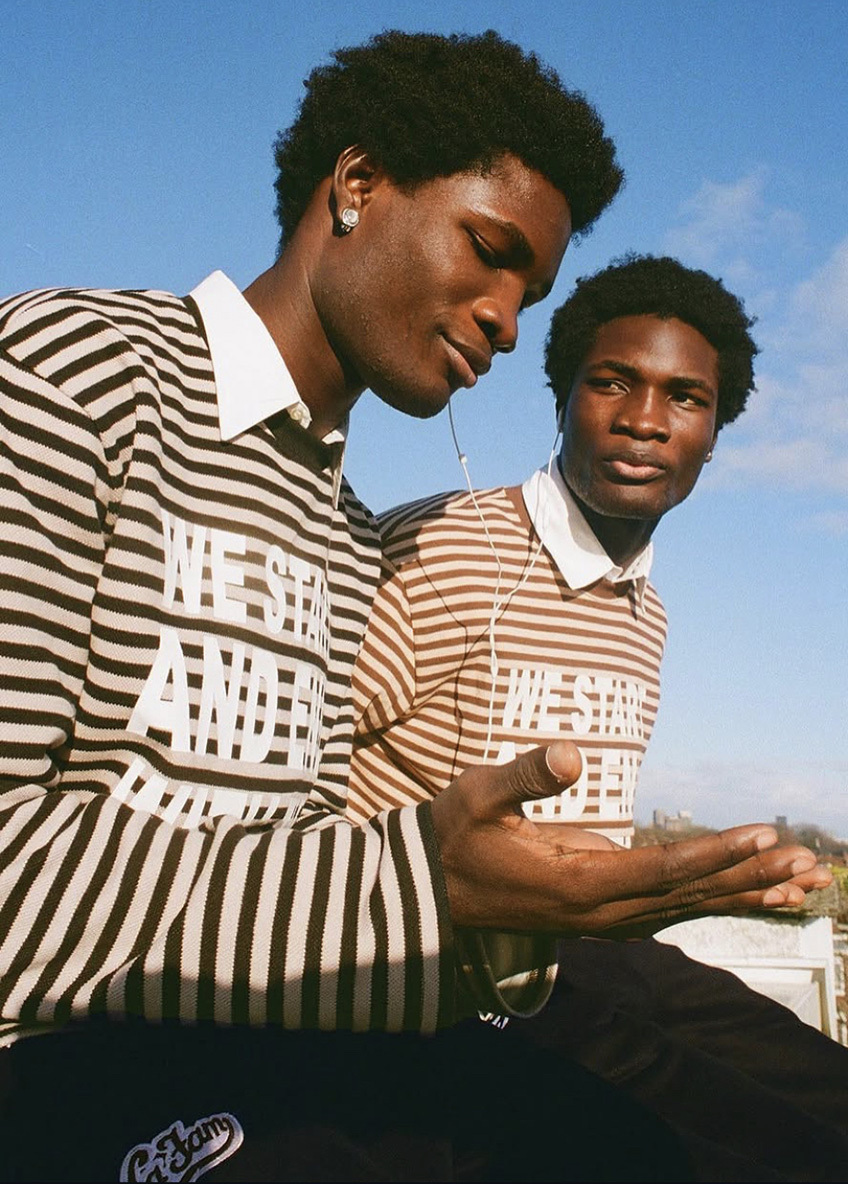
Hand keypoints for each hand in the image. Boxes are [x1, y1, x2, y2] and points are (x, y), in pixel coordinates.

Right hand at [430, 740, 831, 936]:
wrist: (433, 891)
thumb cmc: (456, 836)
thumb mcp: (478, 796)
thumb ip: (526, 775)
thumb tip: (571, 754)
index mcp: (574, 884)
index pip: (658, 870)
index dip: (713, 854)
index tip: (761, 837)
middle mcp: (600, 913)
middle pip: (688, 895)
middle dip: (751, 878)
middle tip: (809, 864)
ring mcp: (605, 920)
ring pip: (688, 908)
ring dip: (747, 895)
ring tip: (805, 883)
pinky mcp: (607, 914)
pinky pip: (674, 910)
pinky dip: (718, 901)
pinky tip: (757, 898)